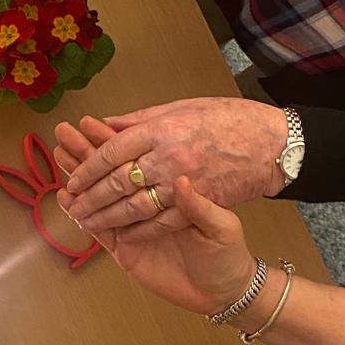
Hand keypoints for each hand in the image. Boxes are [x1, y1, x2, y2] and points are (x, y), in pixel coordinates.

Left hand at [54, 99, 288, 236]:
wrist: (273, 144)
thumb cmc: (227, 120)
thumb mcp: (181, 109)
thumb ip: (140, 121)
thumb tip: (105, 125)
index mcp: (161, 130)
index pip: (111, 151)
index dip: (87, 167)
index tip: (72, 180)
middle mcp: (169, 156)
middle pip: (117, 181)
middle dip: (91, 197)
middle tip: (72, 207)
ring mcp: (185, 182)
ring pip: (135, 205)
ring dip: (108, 217)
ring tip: (88, 224)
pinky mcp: (201, 204)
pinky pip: (162, 222)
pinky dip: (140, 231)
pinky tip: (123, 235)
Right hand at [54, 117, 256, 313]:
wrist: (224, 291)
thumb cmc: (227, 253)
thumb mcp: (220, 226)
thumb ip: (198, 205)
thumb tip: (182, 182)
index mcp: (170, 187)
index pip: (134, 159)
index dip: (111, 141)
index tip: (90, 124)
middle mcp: (147, 202)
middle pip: (110, 173)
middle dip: (86, 153)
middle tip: (63, 133)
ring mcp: (133, 225)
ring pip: (99, 196)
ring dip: (77, 177)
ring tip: (58, 156)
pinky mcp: (124, 249)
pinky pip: (99, 229)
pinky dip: (81, 214)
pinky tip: (63, 199)